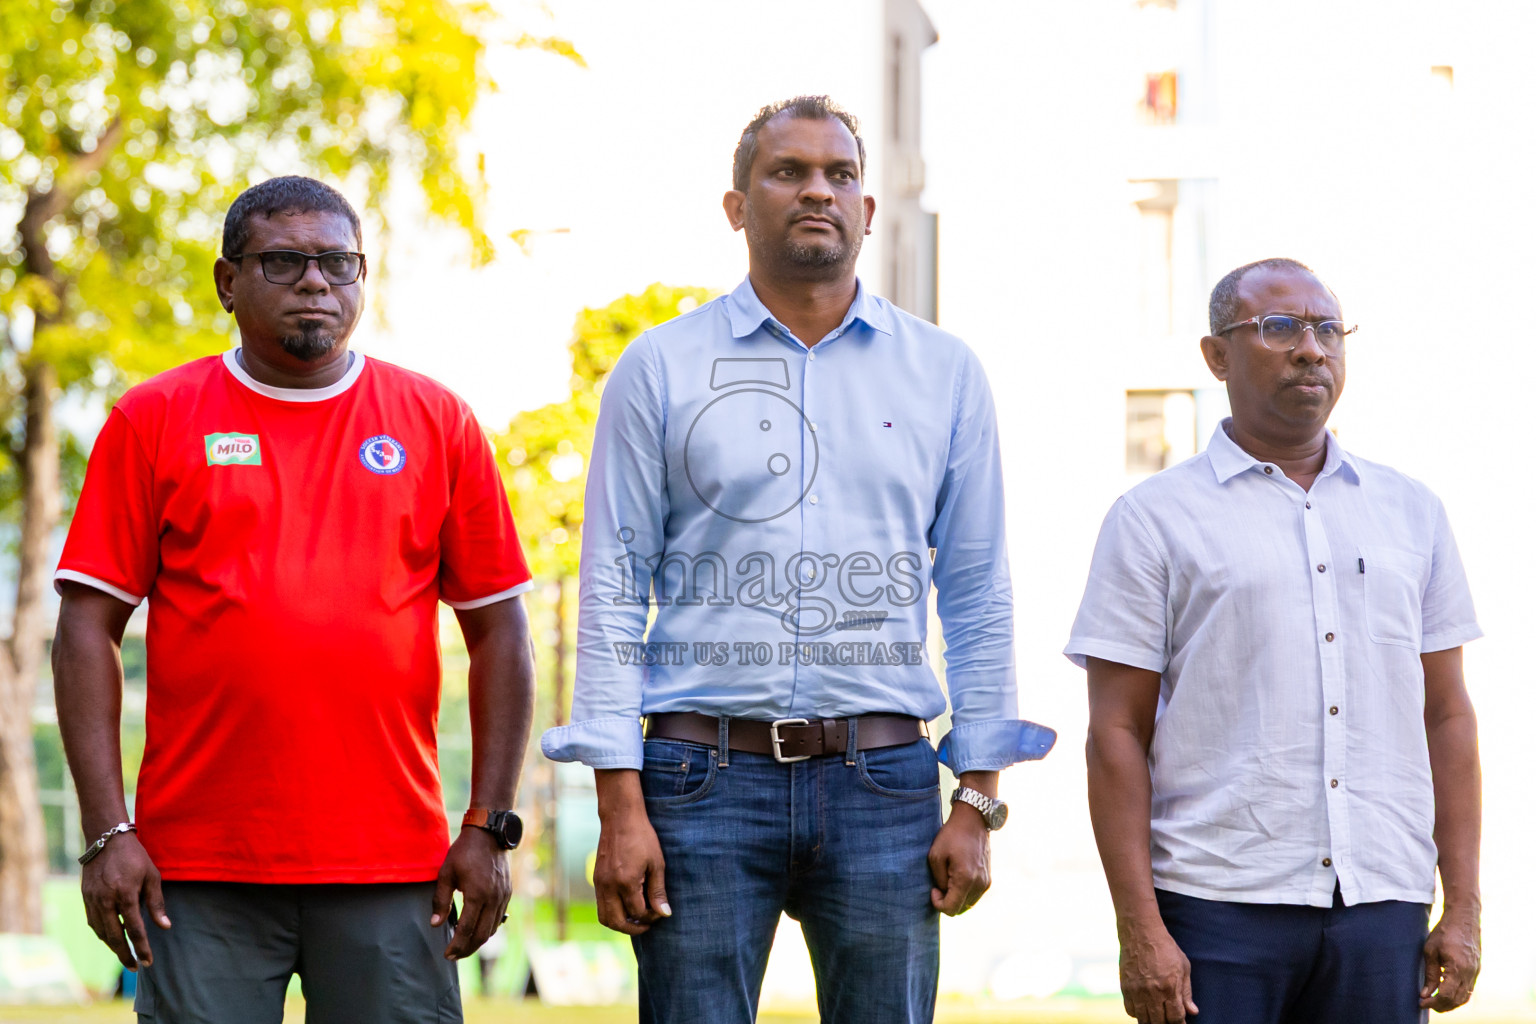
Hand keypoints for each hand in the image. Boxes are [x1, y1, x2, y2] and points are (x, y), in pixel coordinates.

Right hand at [81, 832, 169, 969]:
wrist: (106, 840)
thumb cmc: (135, 857)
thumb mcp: (152, 876)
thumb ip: (157, 903)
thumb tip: (165, 927)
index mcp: (125, 895)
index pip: (134, 929)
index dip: (142, 948)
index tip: (148, 961)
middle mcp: (106, 901)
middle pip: (114, 937)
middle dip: (125, 954)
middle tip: (135, 967)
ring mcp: (93, 900)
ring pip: (101, 932)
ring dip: (113, 947)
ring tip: (125, 955)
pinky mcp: (85, 898)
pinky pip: (93, 923)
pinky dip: (102, 934)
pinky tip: (111, 938)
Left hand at [431, 828, 510, 959]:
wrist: (490, 833)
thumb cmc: (464, 852)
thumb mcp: (446, 873)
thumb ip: (441, 900)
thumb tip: (435, 924)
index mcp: (476, 894)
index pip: (466, 930)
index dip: (456, 946)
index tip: (446, 955)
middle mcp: (493, 899)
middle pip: (481, 935)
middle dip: (467, 949)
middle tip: (454, 956)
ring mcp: (503, 896)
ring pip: (492, 929)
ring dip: (478, 941)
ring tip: (464, 946)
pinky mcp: (507, 893)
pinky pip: (499, 918)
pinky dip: (488, 929)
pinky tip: (477, 930)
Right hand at [592, 787, 669, 935]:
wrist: (620, 817)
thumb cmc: (642, 837)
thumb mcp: (656, 863)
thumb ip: (658, 891)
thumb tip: (665, 914)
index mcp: (626, 882)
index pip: (638, 913)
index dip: (651, 916)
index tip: (660, 910)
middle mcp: (609, 886)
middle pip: (617, 922)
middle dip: (633, 929)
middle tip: (647, 924)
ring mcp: (599, 883)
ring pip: (605, 917)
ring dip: (620, 924)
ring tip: (636, 919)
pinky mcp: (596, 879)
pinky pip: (601, 905)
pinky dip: (612, 912)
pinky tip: (626, 906)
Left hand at [928, 803, 990, 914]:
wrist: (973, 820)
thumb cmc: (951, 836)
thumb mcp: (935, 855)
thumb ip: (938, 880)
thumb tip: (943, 893)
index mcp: (965, 879)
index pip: (951, 909)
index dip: (938, 903)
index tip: (933, 888)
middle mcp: (979, 884)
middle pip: (960, 910)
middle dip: (947, 902)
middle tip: (939, 884)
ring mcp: (986, 882)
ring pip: (968, 904)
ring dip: (956, 898)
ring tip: (948, 879)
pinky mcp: (988, 879)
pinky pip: (974, 896)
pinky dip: (964, 893)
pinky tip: (956, 877)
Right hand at [1118, 918, 1196, 1023]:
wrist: (1140, 932)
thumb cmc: (1165, 947)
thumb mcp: (1183, 967)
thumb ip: (1187, 992)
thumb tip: (1193, 1012)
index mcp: (1170, 987)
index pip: (1175, 1018)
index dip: (1179, 1023)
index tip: (1181, 1022)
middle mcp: (1153, 992)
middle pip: (1159, 1022)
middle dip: (1165, 1023)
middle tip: (1168, 1017)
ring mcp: (1137, 991)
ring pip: (1143, 1019)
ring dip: (1151, 1020)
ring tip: (1157, 1016)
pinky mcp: (1125, 987)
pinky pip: (1130, 1010)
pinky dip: (1137, 1013)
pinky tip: (1144, 1008)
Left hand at [1421, 906, 1479, 1010]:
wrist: (1464, 919)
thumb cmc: (1444, 932)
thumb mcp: (1430, 951)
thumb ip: (1430, 974)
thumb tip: (1425, 994)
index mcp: (1458, 968)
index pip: (1446, 995)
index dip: (1433, 1002)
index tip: (1421, 1002)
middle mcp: (1470, 973)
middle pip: (1457, 999)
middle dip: (1442, 1006)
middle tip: (1427, 1004)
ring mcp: (1475, 972)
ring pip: (1465, 997)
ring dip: (1451, 1003)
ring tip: (1435, 1002)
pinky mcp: (1477, 970)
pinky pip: (1469, 989)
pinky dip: (1459, 996)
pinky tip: (1447, 994)